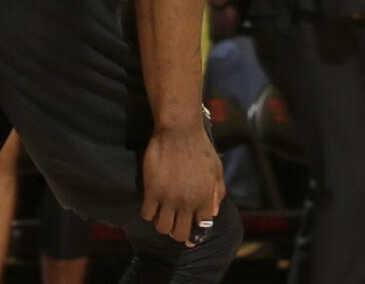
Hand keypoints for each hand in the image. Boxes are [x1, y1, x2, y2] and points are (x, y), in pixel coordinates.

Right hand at [141, 124, 223, 244]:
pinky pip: (146, 214)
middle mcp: (188, 202)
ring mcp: (169, 198)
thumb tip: (213, 214)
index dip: (196, 226)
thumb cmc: (200, 147)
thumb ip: (217, 193)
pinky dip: (148, 213)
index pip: (202, 226)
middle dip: (178, 233)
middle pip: (180, 234)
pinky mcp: (152, 190)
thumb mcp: (216, 169)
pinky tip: (151, 204)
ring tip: (162, 214)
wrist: (179, 130)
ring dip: (162, 225)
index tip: (190, 223)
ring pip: (163, 228)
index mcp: (205, 198)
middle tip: (174, 223)